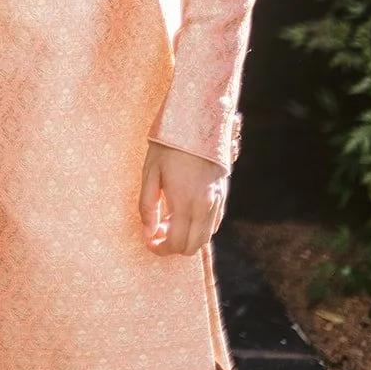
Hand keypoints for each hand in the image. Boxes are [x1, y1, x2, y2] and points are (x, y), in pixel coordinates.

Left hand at [139, 140, 227, 255]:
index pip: (176, 243)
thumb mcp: (150, 172)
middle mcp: (205, 206)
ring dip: (187, 237)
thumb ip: (147, 206)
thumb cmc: (168, 144)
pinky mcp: (223, 194)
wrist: (198, 120)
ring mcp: (217, 201)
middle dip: (173, 246)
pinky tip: (184, 212)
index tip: (149, 242)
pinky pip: (213, 223)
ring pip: (205, 237)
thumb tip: (148, 232)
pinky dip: (199, 227)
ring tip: (168, 219)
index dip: (160, 249)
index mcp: (185, 202)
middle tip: (157, 232)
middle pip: (192, 246)